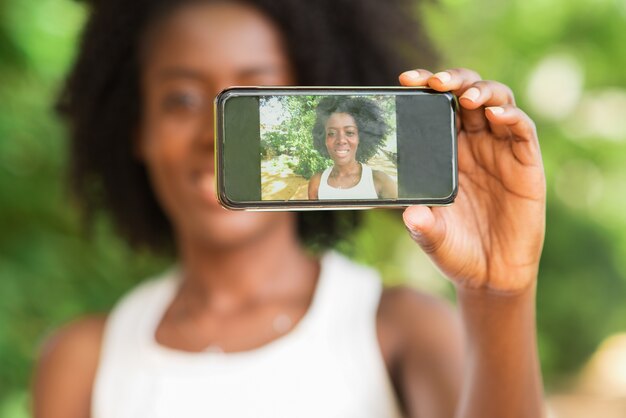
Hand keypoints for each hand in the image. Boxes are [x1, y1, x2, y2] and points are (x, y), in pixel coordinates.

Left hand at [399, 68, 545, 292]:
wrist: (491, 276)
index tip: (407, 80)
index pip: (437, 110)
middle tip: (436, 83)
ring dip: (483, 91)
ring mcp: (501, 152)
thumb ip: (422, 226)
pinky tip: (495, 115)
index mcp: (446, 153)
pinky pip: (522, 131)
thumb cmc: (457, 251)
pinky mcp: (526, 164)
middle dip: (453, 81)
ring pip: (497, 102)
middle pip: (466, 95)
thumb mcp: (432, 237)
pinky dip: (511, 117)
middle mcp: (473, 146)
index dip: (425, 89)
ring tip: (467, 97)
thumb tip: (411, 214)